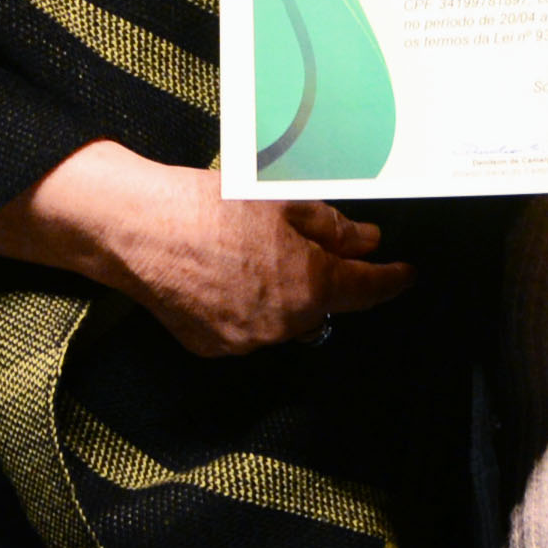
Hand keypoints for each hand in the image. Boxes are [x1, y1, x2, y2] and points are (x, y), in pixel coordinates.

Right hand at [0, 141, 412, 356]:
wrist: (141, 230)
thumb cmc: (211, 207)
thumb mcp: (284, 201)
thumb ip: (334, 227)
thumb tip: (368, 241)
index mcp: (311, 285)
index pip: (368, 290)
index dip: (392, 280)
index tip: (406, 274)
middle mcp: (284, 324)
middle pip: (325, 304)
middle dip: (326, 277)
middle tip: (312, 242)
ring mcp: (247, 341)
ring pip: (286, 319)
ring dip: (286, 293)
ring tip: (256, 252)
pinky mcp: (213, 346)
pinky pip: (249, 329)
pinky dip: (250, 307)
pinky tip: (228, 274)